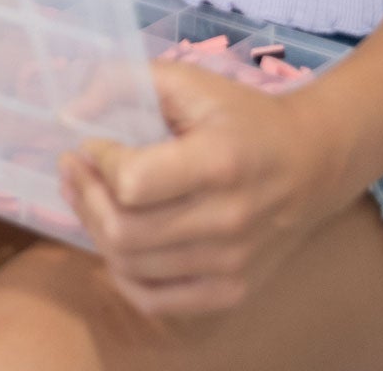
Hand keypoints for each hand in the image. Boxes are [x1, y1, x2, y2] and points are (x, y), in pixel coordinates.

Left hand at [59, 62, 349, 316]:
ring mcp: (231, 264)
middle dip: (84, 195)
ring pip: (132, 266)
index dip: (99, 161)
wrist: (312, 164)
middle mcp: (227, 220)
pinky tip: (112, 242)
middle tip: (73, 168)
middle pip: (125, 231)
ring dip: (95, 229)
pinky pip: (157, 301)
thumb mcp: (190, 81)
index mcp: (219, 162)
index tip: (94, 141)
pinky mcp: (232, 291)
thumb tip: (71, 112)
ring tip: (85, 196)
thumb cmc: (242, 117)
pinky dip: (123, 275)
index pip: (133, 181)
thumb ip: (125, 81)